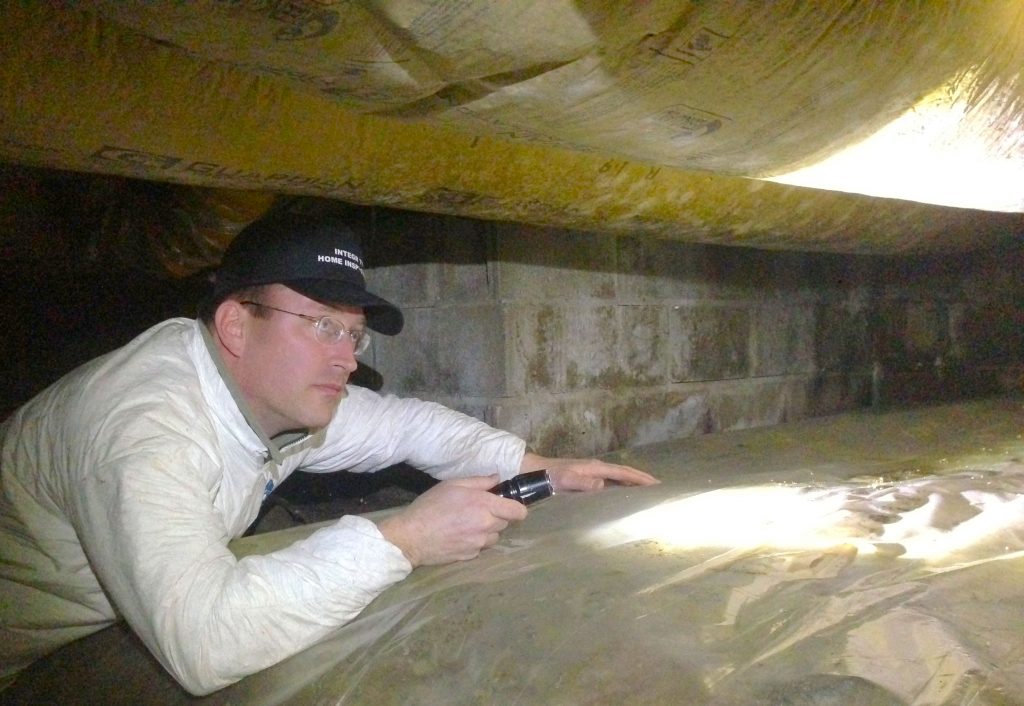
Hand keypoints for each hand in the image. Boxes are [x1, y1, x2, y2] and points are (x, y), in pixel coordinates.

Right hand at [376, 475, 526, 566]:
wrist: (411, 537)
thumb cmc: (430, 505)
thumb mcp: (452, 485)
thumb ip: (479, 481)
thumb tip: (497, 478)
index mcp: (484, 505)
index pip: (518, 512)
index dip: (517, 508)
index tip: (508, 505)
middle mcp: (486, 526)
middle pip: (506, 523)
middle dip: (497, 516)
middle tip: (478, 511)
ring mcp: (479, 544)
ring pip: (494, 537)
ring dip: (487, 531)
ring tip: (467, 524)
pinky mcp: (471, 556)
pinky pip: (481, 547)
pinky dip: (475, 542)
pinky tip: (459, 536)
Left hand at [521, 453, 658, 492]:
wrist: (534, 472)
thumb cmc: (549, 477)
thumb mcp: (564, 480)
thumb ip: (582, 482)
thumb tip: (602, 484)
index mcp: (595, 468)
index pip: (623, 472)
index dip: (639, 478)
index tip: (656, 484)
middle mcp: (596, 468)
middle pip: (624, 473)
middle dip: (641, 479)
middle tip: (658, 488)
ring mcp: (592, 473)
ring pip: (618, 477)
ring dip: (632, 482)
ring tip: (646, 492)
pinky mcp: (587, 479)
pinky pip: (610, 482)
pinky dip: (621, 486)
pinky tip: (623, 495)